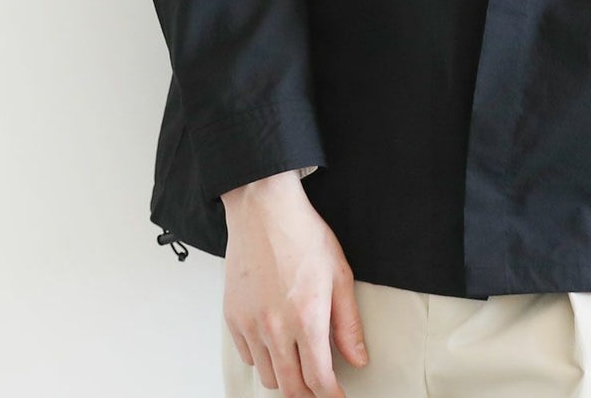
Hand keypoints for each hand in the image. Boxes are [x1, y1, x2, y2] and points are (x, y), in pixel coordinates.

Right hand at [221, 173, 368, 394]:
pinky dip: (263, 359)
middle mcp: (275, 328)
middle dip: (308, 394)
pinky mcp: (232, 318)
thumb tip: (358, 359)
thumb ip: (348, 323)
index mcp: (306, 319)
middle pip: (290, 388)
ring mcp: (250, 325)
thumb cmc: (303, 235)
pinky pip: (247, 357)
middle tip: (319, 386)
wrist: (264, 211)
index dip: (331, 395)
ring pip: (268, 377)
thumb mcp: (338, 274)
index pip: (318, 379)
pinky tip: (275, 343)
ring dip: (285, 378)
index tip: (337, 396)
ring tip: (298, 363)